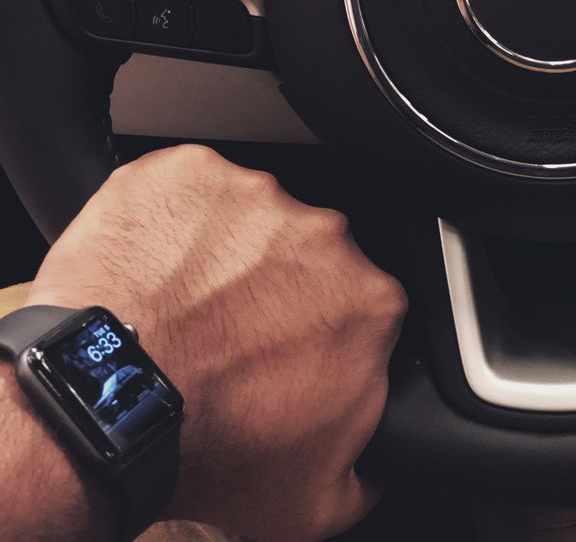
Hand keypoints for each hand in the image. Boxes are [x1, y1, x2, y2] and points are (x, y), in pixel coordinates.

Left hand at [27, 145, 406, 539]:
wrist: (106, 402)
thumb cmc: (204, 443)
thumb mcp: (315, 500)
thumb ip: (367, 469)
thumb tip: (372, 460)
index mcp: (368, 300)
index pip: (361, 302)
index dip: (323, 327)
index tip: (291, 346)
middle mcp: (322, 234)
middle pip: (308, 252)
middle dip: (279, 283)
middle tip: (230, 327)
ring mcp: (254, 195)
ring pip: (249, 217)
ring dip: (225, 250)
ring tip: (184, 300)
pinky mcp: (192, 172)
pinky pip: (190, 188)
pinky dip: (175, 218)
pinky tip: (156, 265)